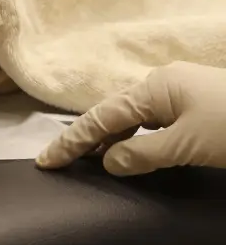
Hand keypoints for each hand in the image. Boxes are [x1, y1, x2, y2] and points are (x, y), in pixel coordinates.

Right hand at [36, 61, 225, 175]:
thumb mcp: (187, 146)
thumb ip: (142, 154)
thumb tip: (109, 160)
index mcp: (154, 87)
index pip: (101, 118)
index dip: (72, 142)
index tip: (45, 162)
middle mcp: (162, 83)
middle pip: (114, 112)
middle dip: (87, 136)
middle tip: (60, 161)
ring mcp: (182, 91)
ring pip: (135, 117)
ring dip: (112, 138)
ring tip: (90, 159)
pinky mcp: (199, 104)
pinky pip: (154, 120)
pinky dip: (137, 137)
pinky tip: (133, 151)